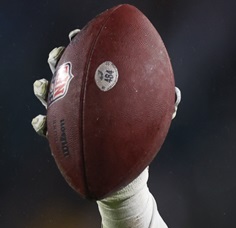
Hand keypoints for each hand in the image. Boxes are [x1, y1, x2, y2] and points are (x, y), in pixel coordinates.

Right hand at [31, 29, 180, 137]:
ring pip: (47, 94)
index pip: (87, 57)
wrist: (127, 165)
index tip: (78, 34)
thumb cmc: (140, 134)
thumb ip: (166, 105)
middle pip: (62, 69)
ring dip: (42, 88)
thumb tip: (176, 95)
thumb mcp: (155, 117)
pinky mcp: (59, 134)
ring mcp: (67, 112)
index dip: (80, 42)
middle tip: (58, 57)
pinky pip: (44, 127)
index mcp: (100, 83)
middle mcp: (81, 93)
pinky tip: (42, 122)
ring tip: (43, 86)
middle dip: (57, 59)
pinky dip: (40, 124)